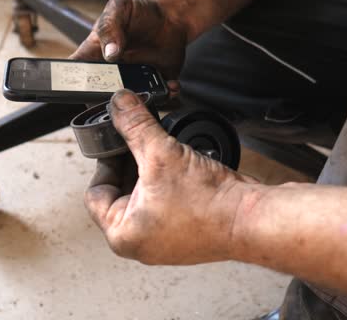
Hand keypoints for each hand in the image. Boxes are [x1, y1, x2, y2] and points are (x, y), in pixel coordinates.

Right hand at [69, 0, 190, 94]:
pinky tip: (170, 85)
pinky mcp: (154, 85)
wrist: (171, 15)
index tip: (80, 90)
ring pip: (129, 103)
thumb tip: (109, 53)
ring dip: (140, 101)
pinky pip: (157, 98)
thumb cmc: (139, 10)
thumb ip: (110, 27)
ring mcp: (132, 80)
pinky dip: (165, 96)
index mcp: (95, 53)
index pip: (76, 72)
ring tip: (151, 90)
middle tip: (123, 91)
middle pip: (100, 95)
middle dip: (109, 100)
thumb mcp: (119, 8)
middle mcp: (111, 72)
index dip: (73, 85)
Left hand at [84, 89, 262, 264]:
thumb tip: (120, 105)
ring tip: (163, 149)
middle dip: (130, 161)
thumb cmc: (208, 205)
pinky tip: (180, 163)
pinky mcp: (184, 229)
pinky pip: (165, 198)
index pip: (95, 192)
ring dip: (152, 168)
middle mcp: (140, 242)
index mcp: (122, 234)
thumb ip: (135, 126)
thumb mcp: (161, 154)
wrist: (250, 218)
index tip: (117, 139)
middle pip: (120, 190)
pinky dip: (169, 179)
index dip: (105, 160)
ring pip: (145, 193)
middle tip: (140, 138)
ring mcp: (163, 237)